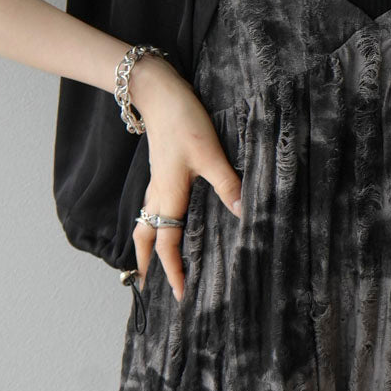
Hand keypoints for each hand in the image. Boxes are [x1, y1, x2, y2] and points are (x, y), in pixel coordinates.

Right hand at [127, 55, 242, 302]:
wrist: (158, 94)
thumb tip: (246, 213)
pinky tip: (164, 221)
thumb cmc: (184, 122)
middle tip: (146, 287)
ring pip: (144, 223)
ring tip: (149, 263)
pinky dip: (152, 224)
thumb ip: (228, 184)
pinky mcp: (159, 172)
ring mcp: (155, 183)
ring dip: (146, 245)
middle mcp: (157, 195)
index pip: (167, 245)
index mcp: (168, 197)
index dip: (173, 272)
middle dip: (147, 264)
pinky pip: (150, 207)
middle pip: (145, 239)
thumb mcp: (210, 154)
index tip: (180, 296)